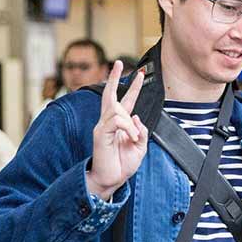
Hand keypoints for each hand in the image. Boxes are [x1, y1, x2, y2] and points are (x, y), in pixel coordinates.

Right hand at [86, 61, 147, 199]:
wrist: (112, 179)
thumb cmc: (123, 164)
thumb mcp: (141, 147)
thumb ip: (142, 131)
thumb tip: (136, 117)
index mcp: (120, 124)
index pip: (126, 101)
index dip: (133, 88)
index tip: (140, 74)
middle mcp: (109, 122)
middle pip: (111, 94)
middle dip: (116, 78)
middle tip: (119, 63)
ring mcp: (103, 126)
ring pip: (117, 110)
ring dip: (131, 124)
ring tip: (134, 139)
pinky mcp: (100, 133)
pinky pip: (115, 121)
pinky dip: (127, 129)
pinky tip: (130, 138)